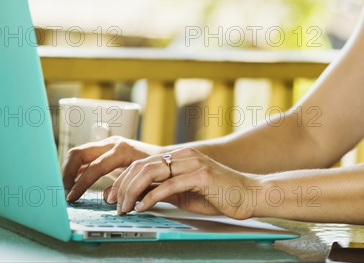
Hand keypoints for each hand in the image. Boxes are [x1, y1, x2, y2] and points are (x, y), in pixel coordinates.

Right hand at [62, 136, 164, 201]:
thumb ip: (124, 187)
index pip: (93, 167)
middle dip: (66, 174)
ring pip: (77, 154)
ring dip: (68, 172)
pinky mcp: (104, 150)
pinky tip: (73, 184)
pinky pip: (83, 158)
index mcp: (121, 150)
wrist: (166, 158)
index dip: (80, 184)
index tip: (72, 198)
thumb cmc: (156, 170)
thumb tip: (106, 198)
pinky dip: (75, 170)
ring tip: (66, 190)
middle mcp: (111, 144)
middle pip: (78, 154)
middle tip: (64, 192)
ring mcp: (106, 145)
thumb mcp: (142, 179)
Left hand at [108, 148, 259, 219]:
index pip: (143, 163)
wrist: (250, 194)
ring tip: (126, 207)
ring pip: (151, 172)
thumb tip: (140, 196)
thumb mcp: (186, 192)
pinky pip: (168, 186)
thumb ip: (165, 189)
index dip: (123, 179)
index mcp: (181, 156)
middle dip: (122, 186)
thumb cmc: (221, 195)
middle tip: (114, 204)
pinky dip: (150, 198)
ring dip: (132, 192)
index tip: (112, 195)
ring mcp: (193, 163)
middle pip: (142, 165)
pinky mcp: (201, 175)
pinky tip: (142, 207)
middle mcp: (185, 155)